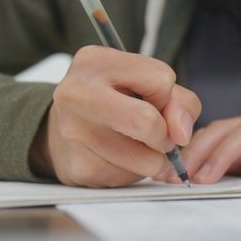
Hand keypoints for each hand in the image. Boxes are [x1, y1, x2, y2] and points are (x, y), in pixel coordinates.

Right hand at [30, 46, 200, 187]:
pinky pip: (130, 179)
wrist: (59, 133)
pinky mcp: (79, 167)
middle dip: (164, 135)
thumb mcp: (145, 85)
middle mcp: (76, 93)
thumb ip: (178, 100)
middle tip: (155, 135)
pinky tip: (114, 158)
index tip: (150, 100)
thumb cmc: (112, 103)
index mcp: (94, 61)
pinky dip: (132, 172)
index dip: (166, 96)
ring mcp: (73, 133)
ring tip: (132, 146)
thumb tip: (181, 135)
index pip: (162, 80)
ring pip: (147, 160)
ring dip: (152, 159)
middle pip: (148, 122)